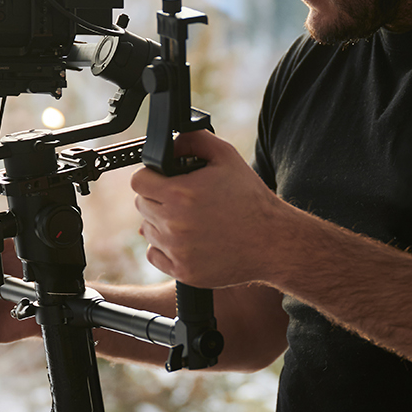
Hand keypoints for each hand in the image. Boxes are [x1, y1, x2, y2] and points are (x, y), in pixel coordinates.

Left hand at [130, 129, 289, 287]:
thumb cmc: (251, 199)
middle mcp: (174, 224)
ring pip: (147, 230)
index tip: (162, 180)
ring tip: (191, 220)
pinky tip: (187, 240)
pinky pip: (154, 254)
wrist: (272, 241)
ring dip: (162, 223)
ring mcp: (177, 251)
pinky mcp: (182, 272)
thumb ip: (194, 139)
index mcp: (181, 194)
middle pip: (141, 205)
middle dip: (157, 198)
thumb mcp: (226, 157)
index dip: (150, 177)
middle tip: (182, 199)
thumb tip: (170, 141)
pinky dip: (165, 247)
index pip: (138, 181)